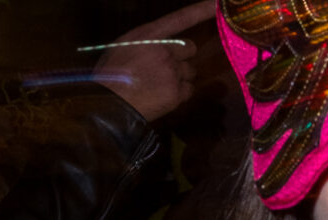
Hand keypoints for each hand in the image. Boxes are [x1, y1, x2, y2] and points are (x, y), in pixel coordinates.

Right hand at [96, 1, 209, 122]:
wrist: (110, 103)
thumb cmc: (111, 74)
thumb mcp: (122, 46)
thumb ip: (146, 42)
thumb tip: (158, 45)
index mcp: (148, 35)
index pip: (180, 18)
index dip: (200, 11)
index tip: (217, 4)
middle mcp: (164, 50)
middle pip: (190, 48)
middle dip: (182, 56)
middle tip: (166, 66)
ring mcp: (173, 71)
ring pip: (191, 70)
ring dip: (181, 75)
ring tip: (160, 83)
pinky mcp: (178, 92)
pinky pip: (189, 89)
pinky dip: (180, 93)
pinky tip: (163, 95)